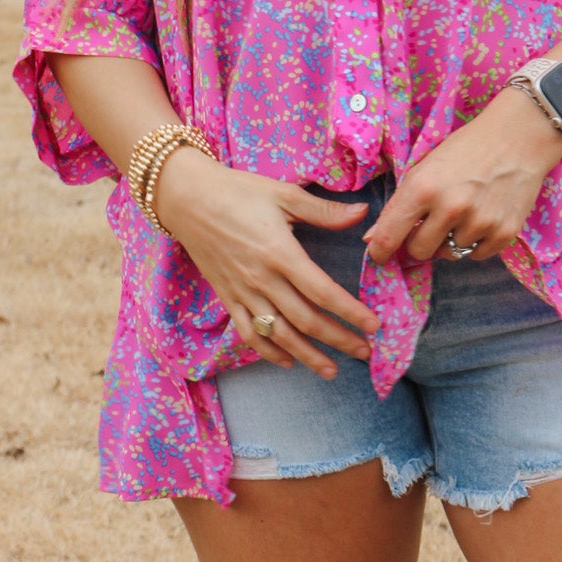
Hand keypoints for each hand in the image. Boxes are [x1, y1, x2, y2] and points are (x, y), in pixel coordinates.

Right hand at [153, 151, 380, 379]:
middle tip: (364, 352)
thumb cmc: (238, 191)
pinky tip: (287, 361)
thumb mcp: (283, 193)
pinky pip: (249, 333)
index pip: (322, 291)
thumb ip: (323, 210)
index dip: (349, 312)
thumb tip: (362, 214)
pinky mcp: (227, 297)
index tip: (373, 325)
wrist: (188, 199)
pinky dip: (268, 351)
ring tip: (331, 371)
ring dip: (308, 356)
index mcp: (280, 252)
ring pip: (280, 334)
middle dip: (338, 339)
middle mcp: (262, 279)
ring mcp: (242, 292)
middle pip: (306, 320)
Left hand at [362, 85, 561, 265]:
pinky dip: (476, 242)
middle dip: (420, 241)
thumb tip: (372, 239)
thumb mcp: (426, 166)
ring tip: (463, 212)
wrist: (518, 137)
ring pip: (450, 254)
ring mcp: (480, 222)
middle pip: (419, 252)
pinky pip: (477, 255)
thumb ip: (401, 204)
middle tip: (431, 223)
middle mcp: (450, 208)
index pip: (389, 236)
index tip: (379, 255)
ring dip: (451, 240)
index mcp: (423, 187)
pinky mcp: (505, 233)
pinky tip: (482, 216)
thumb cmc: (466, 147)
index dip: (380, 251)